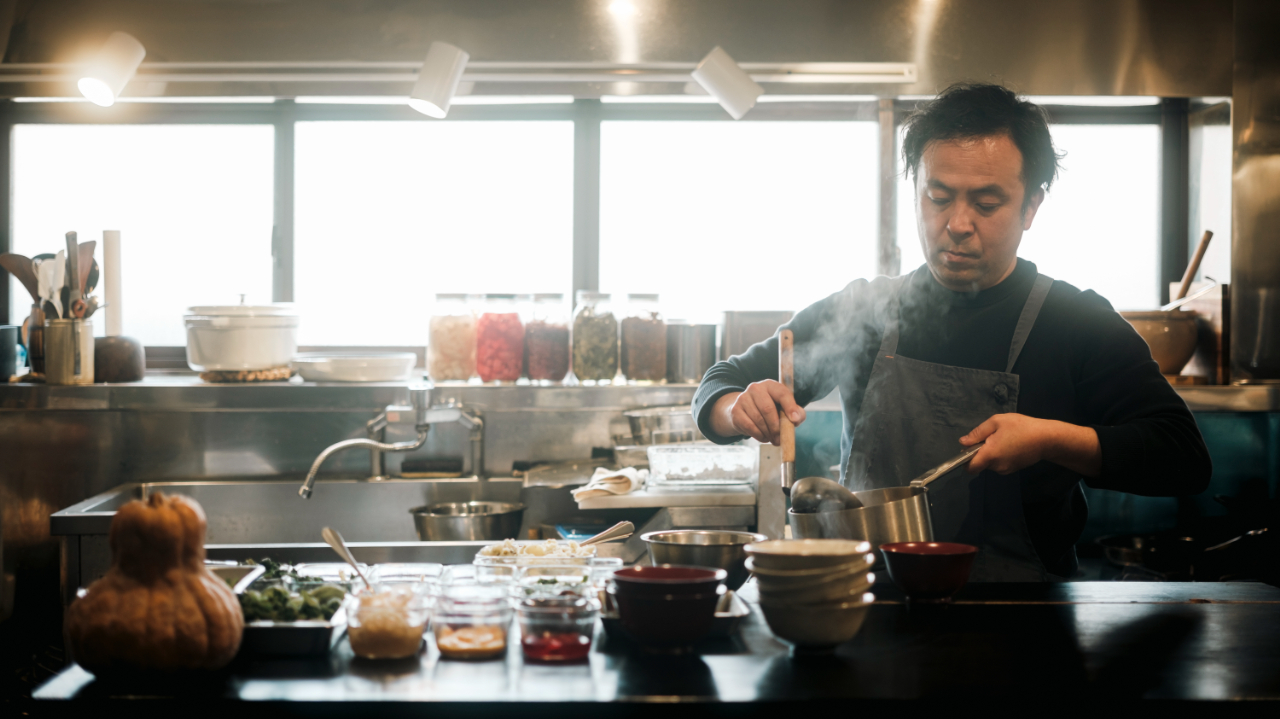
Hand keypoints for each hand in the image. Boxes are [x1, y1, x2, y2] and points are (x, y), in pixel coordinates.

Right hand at [710, 381, 806, 444]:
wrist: (745, 412)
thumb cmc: (770, 410)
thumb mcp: (784, 409)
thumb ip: (796, 413)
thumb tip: (796, 418)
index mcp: (771, 385)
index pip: (782, 393)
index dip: (789, 407)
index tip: (794, 420)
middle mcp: (756, 388)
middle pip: (768, 409)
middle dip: (776, 427)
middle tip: (780, 438)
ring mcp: (743, 398)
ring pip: (758, 419)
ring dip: (768, 433)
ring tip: (773, 439)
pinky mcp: (736, 410)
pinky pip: (749, 426)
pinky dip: (758, 435)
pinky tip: (763, 437)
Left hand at [960, 413, 1101, 476]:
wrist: (1046, 439)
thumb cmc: (1021, 427)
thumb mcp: (996, 422)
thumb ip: (978, 433)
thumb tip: (963, 442)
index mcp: (990, 455)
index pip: (970, 468)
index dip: (965, 460)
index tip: (970, 448)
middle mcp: (997, 466)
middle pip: (980, 464)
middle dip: (981, 453)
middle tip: (991, 437)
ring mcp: (1006, 469)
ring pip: (990, 464)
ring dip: (991, 454)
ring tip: (1003, 439)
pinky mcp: (1014, 469)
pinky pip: (1000, 464)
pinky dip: (1000, 456)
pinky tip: (1010, 444)